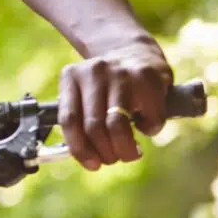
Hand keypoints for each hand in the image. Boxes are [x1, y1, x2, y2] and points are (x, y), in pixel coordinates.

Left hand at [57, 39, 172, 168]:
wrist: (138, 53)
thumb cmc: (109, 86)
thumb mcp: (86, 96)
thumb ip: (81, 121)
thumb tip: (88, 159)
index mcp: (72, 77)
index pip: (69, 120)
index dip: (80, 149)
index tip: (92, 164)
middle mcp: (94, 72)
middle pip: (93, 127)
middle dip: (105, 153)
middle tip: (113, 159)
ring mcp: (120, 74)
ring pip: (117, 126)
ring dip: (124, 150)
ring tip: (129, 153)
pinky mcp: (147, 78)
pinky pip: (148, 120)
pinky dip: (149, 131)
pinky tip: (146, 125)